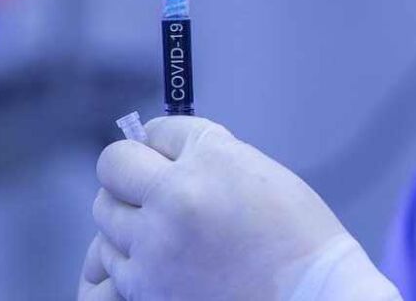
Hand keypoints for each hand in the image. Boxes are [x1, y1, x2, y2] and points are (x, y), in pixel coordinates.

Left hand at [81, 116, 347, 300]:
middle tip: (154, 187)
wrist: (311, 297)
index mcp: (211, 161)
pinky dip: (125, 256)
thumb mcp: (260, 172)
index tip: (168, 155)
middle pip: (114, 167)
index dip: (164, 144)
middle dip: (132, 173)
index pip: (158, 131)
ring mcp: (155, 247)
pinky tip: (155, 258)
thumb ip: (207, 155)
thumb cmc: (298, 239)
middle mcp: (175, 199)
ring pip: (104, 214)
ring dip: (128, 216)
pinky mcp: (145, 289)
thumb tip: (159, 149)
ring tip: (166, 230)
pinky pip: (108, 260)